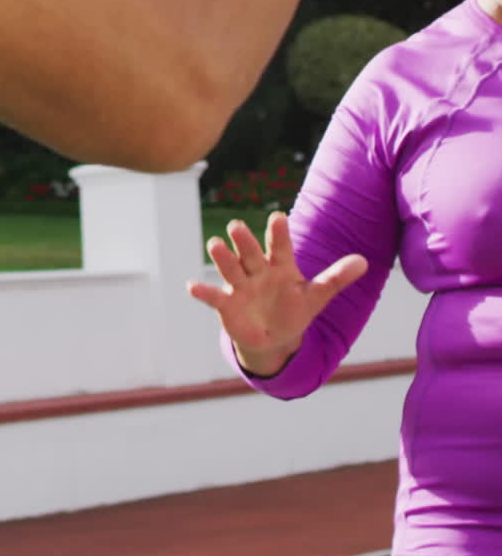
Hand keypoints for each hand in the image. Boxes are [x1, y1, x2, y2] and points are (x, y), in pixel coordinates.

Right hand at [187, 212, 367, 376]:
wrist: (273, 338)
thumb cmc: (294, 309)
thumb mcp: (316, 296)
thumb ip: (337, 278)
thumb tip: (364, 262)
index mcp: (281, 266)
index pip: (280, 246)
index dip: (279, 233)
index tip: (278, 218)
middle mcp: (258, 271)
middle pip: (250, 252)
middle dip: (244, 241)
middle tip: (236, 226)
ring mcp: (240, 286)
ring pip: (230, 268)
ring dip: (222, 258)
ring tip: (215, 245)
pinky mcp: (226, 305)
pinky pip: (214, 297)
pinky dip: (203, 292)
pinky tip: (192, 286)